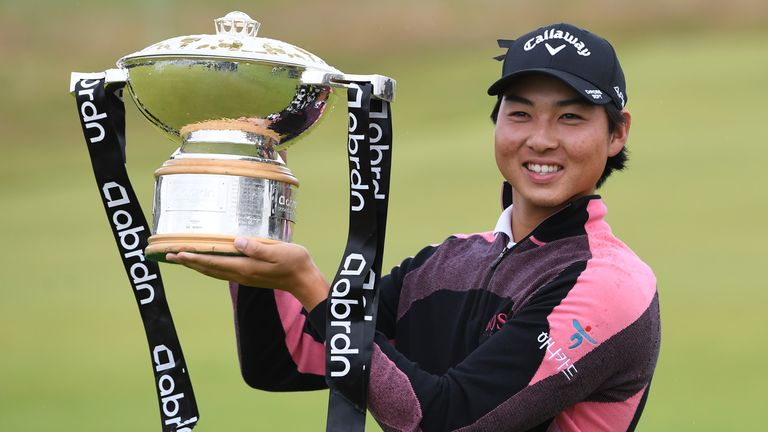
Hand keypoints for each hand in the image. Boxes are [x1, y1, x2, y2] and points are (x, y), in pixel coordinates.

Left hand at [166, 237, 328, 310]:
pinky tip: (207, 261)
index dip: (194, 257)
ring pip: (213, 271)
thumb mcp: (279, 251)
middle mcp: (241, 274)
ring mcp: (244, 276)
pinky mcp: (249, 275)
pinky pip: (222, 271)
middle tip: (169, 255)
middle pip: (208, 268)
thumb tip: (238, 242)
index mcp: (245, 267)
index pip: (213, 262)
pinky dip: (209, 266)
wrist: (304, 281)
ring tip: (182, 259)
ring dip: (196, 265)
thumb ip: (258, 248)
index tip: (177, 253)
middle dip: (188, 262)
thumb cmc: (295, 263)